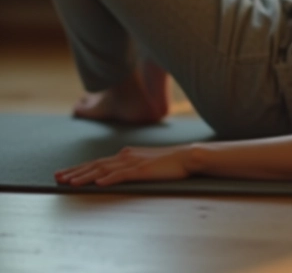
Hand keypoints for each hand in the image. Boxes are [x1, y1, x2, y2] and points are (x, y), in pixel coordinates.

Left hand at [54, 145, 193, 186]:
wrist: (188, 156)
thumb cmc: (168, 163)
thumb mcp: (145, 162)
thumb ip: (130, 166)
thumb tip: (115, 172)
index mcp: (126, 155)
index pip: (97, 162)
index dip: (79, 169)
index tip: (64, 174)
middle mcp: (126, 156)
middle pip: (95, 164)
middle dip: (74, 172)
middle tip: (57, 178)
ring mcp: (134, 162)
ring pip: (104, 169)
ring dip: (85, 176)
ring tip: (70, 183)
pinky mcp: (143, 169)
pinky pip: (122, 174)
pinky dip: (109, 178)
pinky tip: (98, 183)